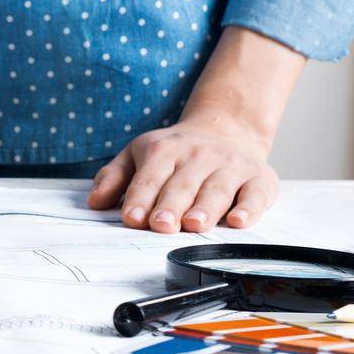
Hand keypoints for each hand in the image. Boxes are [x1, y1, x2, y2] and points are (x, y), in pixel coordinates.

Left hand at [87, 113, 279, 232]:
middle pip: (182, 186)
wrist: (227, 128)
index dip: (140, 198)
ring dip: (205, 208)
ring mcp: (230, 167)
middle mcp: (198, 156)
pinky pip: (255, 195)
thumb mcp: (138, 154)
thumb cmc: (175, 152)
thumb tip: (94, 202)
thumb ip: (114, 177)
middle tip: (160, 225)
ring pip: (217, 190)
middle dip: (170, 206)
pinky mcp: (259, 178)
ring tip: (194, 225)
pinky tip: (238, 221)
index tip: (132, 218)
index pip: (149, 177)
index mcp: (164, 150)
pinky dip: (249, 208)